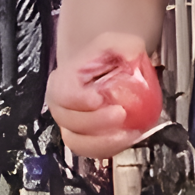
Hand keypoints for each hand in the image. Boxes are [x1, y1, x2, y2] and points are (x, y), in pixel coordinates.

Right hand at [47, 32, 160, 158]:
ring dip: (102, 142)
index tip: (97, 98)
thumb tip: (133, 55)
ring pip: (78, 142)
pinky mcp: (86, 141)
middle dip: (95, 122)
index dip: (78, 99)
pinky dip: (111, 148)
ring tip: (128, 132)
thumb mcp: (117, 42)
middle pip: (69, 121)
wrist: (108, 72)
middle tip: (121, 114)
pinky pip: (93, 151)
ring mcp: (72, 127)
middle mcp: (61, 107)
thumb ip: (125, 45)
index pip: (62, 93)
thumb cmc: (107, 58)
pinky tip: (129, 137)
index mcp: (61, 81)